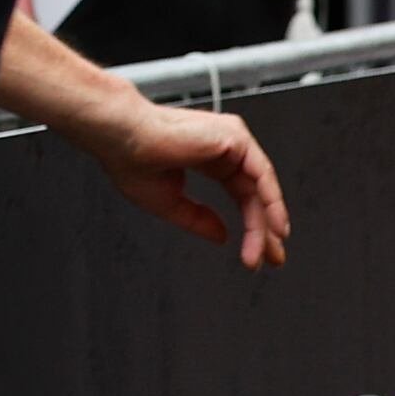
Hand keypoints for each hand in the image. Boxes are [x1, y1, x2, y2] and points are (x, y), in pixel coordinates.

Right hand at [80, 92, 292, 268]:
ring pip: (260, 186)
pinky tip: (273, 225)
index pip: (239, 196)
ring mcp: (230, 141)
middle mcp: (222, 148)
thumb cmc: (130, 160)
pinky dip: (271, 201)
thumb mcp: (170, 203)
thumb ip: (199, 219)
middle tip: (271, 258)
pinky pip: (262, 173)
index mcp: (206, 159)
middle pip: (254, 194)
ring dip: (268, 220)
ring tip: (271, 249)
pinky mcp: (234, 137)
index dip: (250, 228)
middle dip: (264, 229)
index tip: (255, 254)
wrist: (121, 138)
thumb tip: (223, 235)